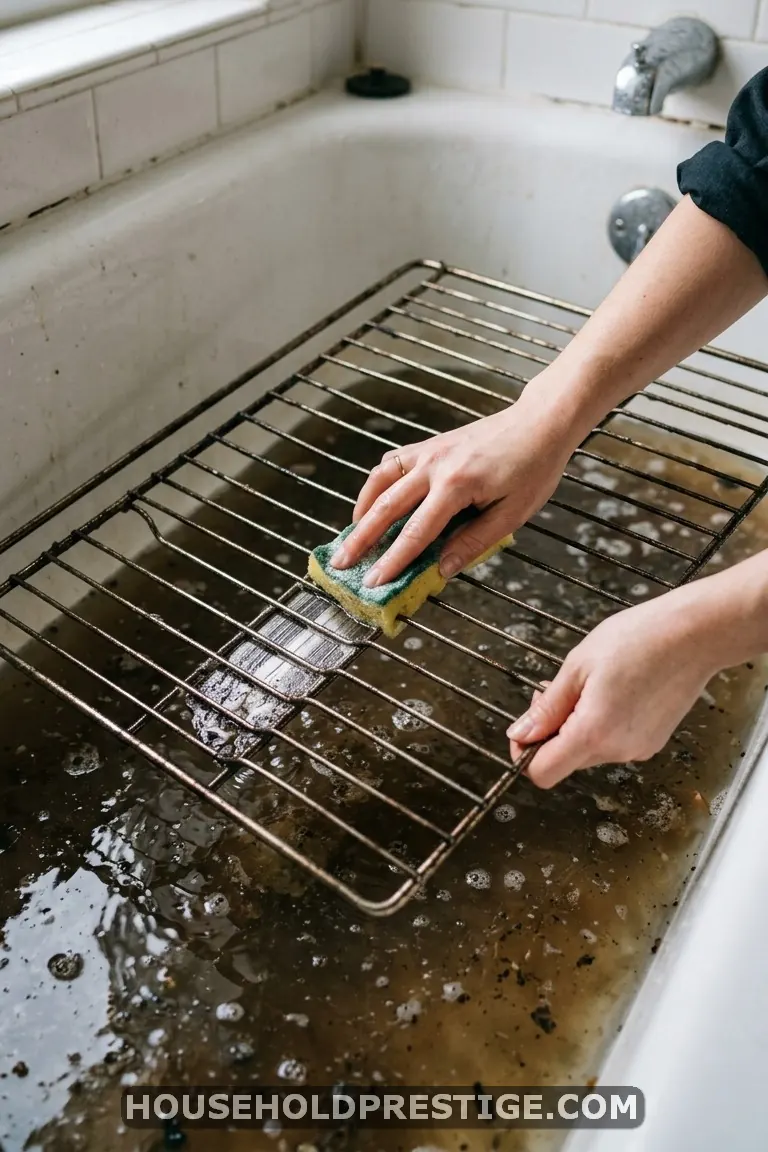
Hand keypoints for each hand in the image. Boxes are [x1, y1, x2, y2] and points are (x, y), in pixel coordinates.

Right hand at [331, 389, 577, 586]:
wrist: (539, 423)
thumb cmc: (533, 468)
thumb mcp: (512, 513)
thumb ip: (474, 541)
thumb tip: (441, 570)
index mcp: (457, 486)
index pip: (416, 532)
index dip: (392, 560)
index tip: (373, 582)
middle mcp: (435, 466)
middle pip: (387, 507)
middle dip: (362, 539)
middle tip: (341, 563)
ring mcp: (428, 451)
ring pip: (381, 481)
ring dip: (361, 509)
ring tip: (351, 535)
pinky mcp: (429, 445)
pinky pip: (392, 464)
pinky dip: (376, 484)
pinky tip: (372, 502)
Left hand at [507, 586, 725, 788]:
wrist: (695, 635)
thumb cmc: (640, 639)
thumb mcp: (578, 666)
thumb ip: (548, 707)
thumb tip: (521, 733)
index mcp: (593, 732)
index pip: (542, 773)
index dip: (525, 753)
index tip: (526, 727)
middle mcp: (617, 750)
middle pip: (564, 761)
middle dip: (551, 732)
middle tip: (555, 692)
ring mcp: (638, 749)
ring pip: (588, 752)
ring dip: (576, 726)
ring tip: (590, 686)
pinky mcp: (652, 742)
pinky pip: (613, 743)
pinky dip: (602, 725)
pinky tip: (612, 692)